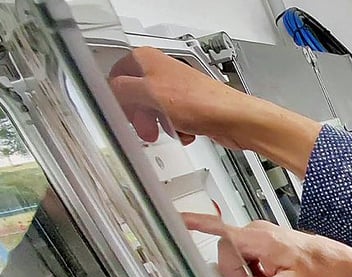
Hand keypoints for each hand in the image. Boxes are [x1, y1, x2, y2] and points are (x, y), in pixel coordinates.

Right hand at [108, 47, 254, 147]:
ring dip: (157, 125)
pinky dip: (175, 130)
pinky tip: (183, 134)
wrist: (234, 120)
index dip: (116, 97)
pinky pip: (172, 121)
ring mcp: (176, 91)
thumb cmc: (202, 103)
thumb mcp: (150, 94)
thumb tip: (109, 91)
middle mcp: (163, 72)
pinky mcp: (189, 108)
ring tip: (164, 133)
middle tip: (141, 128)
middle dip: (138, 115)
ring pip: (154, 111)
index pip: (117, 75)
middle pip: (135, 96)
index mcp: (149, 60)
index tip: (118, 113)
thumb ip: (123, 90)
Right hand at [183, 212, 348, 276]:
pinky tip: (269, 273)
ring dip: (246, 270)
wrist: (335, 261)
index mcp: (261, 240)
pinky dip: (252, 267)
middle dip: (235, 271)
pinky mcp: (263, 238)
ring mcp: (260, 233)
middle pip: (226, 251)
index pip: (222, 231)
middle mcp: (258, 231)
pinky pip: (245, 254)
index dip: (197, 224)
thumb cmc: (319, 269)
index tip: (176, 219)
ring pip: (235, 254)